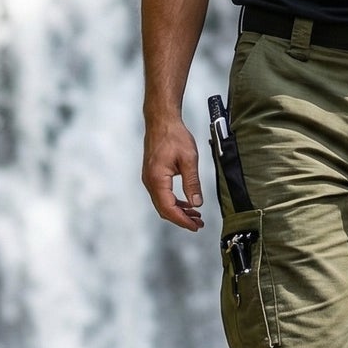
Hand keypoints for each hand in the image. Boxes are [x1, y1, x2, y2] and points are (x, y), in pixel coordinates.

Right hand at [143, 115, 204, 229]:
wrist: (161, 121)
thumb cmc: (174, 136)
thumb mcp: (189, 159)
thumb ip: (192, 183)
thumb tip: (196, 204)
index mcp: (157, 179)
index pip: (169, 208)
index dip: (182, 220)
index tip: (195, 226)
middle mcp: (150, 182)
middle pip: (164, 209)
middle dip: (181, 219)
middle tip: (198, 224)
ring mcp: (149, 179)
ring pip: (163, 204)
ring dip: (178, 211)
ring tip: (195, 216)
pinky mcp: (152, 176)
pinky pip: (162, 195)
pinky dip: (174, 202)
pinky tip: (186, 203)